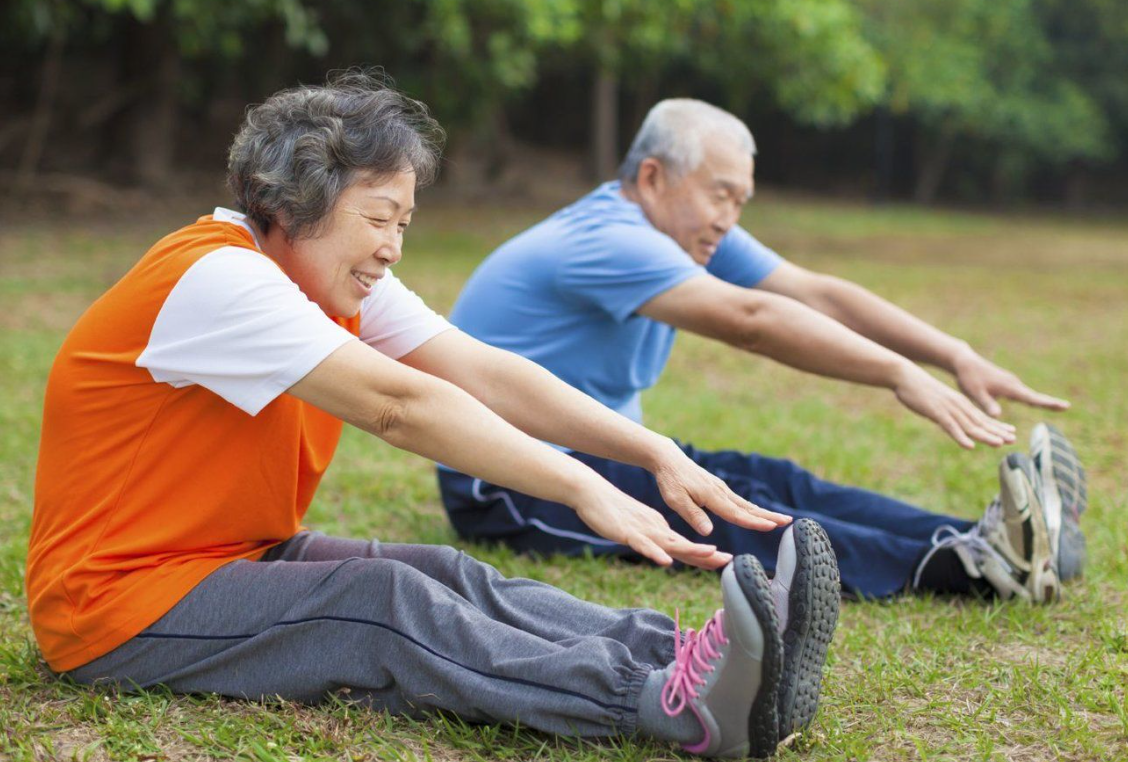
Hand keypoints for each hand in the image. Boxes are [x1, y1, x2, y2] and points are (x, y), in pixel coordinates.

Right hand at [571, 478, 735, 568]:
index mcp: (660, 530)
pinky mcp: (627, 533)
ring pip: (670, 544)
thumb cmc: (614, 512)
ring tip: (710, 554)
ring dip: (691, 550)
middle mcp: (656, 530)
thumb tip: (669, 552)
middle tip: (729, 561)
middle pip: (685, 546)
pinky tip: (666, 561)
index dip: (706, 555)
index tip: (726, 562)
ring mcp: (643, 531)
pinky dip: (656, 553)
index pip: (687, 546)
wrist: (593, 494)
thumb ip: (654, 539)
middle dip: (707, 555)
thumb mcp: (639, 528)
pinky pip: (643, 546)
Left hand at [649, 440, 791, 536]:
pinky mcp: (719, 488)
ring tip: (782, 520)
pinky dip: (752, 508)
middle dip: (769, 516)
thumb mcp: (675, 500)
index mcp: (711, 496)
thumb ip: (693, 515)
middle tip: (788, 522)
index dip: (754, 522)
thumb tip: (709, 531)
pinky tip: (759, 514)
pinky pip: (739, 501)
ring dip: (765, 512)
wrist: (670, 460)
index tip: (771, 526)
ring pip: (746, 504)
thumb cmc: (670, 481)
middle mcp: (721, 491)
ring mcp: (721, 489)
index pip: (736, 513)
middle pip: (748, 508)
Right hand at [893, 363, 1017, 448]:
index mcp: (959, 403)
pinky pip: (951, 427)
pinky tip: (969, 446)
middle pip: (980, 422)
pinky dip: (960, 437)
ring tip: (999, 444)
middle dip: (997, 432)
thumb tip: (951, 421)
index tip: (1011, 433)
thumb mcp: (938, 401)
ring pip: (969, 425)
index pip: (982, 417)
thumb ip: (947, 411)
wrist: (905, 376)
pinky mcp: (936, 412)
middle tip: (1013, 440)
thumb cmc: (919, 390)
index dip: (997, 426)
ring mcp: (948, 409)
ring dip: (985, 436)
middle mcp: (958, 406)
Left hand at [952, 349, 1069, 416]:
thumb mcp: (976, 394)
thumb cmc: (968, 379)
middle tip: (1067, 406)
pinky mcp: (1006, 383)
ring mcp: (1011, 383)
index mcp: (1009, 387)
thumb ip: (987, 404)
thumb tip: (998, 416)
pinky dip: (1031, 398)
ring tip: (1058, 406)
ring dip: (1042, 400)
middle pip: (1035, 396)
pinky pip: (1021, 393)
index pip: (1032, 398)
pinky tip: (1034, 403)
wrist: (964, 363)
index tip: (1065, 405)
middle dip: (1050, 402)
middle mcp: (1014, 384)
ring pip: (1028, 394)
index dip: (1048, 403)